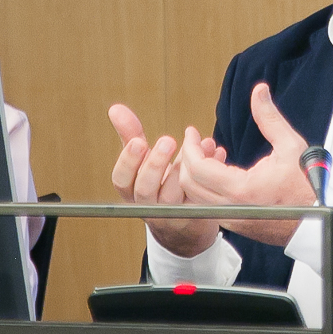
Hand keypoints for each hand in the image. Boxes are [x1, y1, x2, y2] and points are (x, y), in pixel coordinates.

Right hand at [108, 103, 220, 257]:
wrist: (183, 225)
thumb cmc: (159, 185)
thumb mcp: (142, 162)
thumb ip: (130, 135)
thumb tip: (115, 108)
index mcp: (132, 191)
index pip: (122, 180)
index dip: (128, 161)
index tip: (139, 141)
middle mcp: (148, 205)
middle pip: (145, 190)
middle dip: (156, 164)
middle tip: (168, 140)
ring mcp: (171, 214)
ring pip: (173, 196)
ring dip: (186, 168)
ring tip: (199, 145)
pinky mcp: (194, 218)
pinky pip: (200, 197)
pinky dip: (210, 173)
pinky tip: (217, 152)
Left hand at [173, 83, 315, 246]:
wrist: (318, 219)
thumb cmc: (307, 186)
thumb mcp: (290, 146)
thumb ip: (269, 118)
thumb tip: (259, 92)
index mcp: (241, 190)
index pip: (197, 168)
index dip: (189, 147)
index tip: (191, 132)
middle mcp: (231, 208)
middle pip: (189, 184)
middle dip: (189, 158)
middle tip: (199, 141)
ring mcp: (232, 219)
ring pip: (196, 197)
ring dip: (197, 174)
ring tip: (213, 154)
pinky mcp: (236, 224)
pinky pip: (209, 205)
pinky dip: (207, 187)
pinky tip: (223, 171)